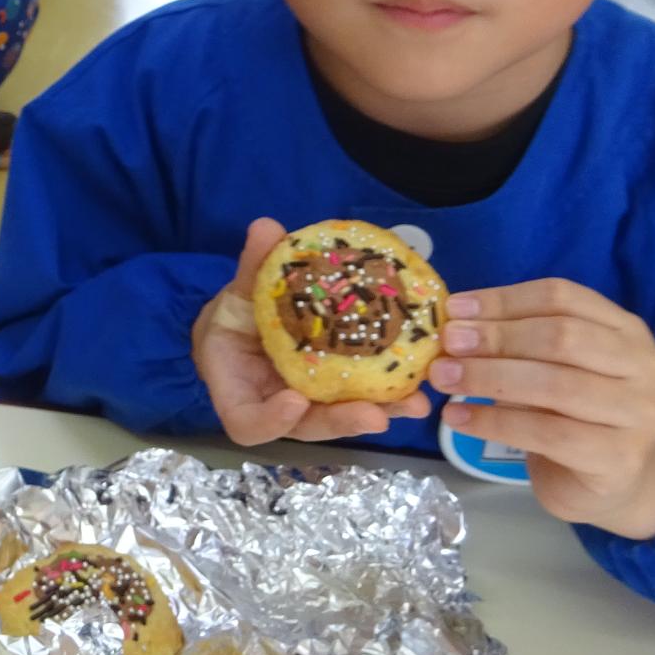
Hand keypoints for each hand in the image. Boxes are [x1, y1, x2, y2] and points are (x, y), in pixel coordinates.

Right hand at [192, 218, 431, 445]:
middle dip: (342, 421)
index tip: (294, 399)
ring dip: (379, 413)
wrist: (247, 327)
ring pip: (341, 418)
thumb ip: (251, 266)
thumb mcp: (237, 292)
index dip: (270, 420)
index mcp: (238, 389)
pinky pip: (359, 398)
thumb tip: (266, 226)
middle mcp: (276, 406)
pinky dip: (388, 392)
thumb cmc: (235, 317)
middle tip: (376, 415)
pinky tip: (419, 380)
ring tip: (414, 403)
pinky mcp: (335, 393)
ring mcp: (309, 405)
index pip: (246, 423)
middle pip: (307, 428)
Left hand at [434, 280, 654, 539]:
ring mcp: (639, 414)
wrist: (609, 484)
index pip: (562, 297)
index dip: (504, 300)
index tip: (454, 310)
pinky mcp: (620, 459)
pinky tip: (457, 419)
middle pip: (561, 337)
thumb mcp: (548, 367)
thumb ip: (515, 342)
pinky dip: (495, 423)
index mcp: (625, 329)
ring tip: (443, 378)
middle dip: (496, 338)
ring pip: (555, 385)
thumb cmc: (571, 414)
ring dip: (489, 378)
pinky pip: (548, 434)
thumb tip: (453, 323)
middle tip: (448, 344)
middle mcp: (643, 366)